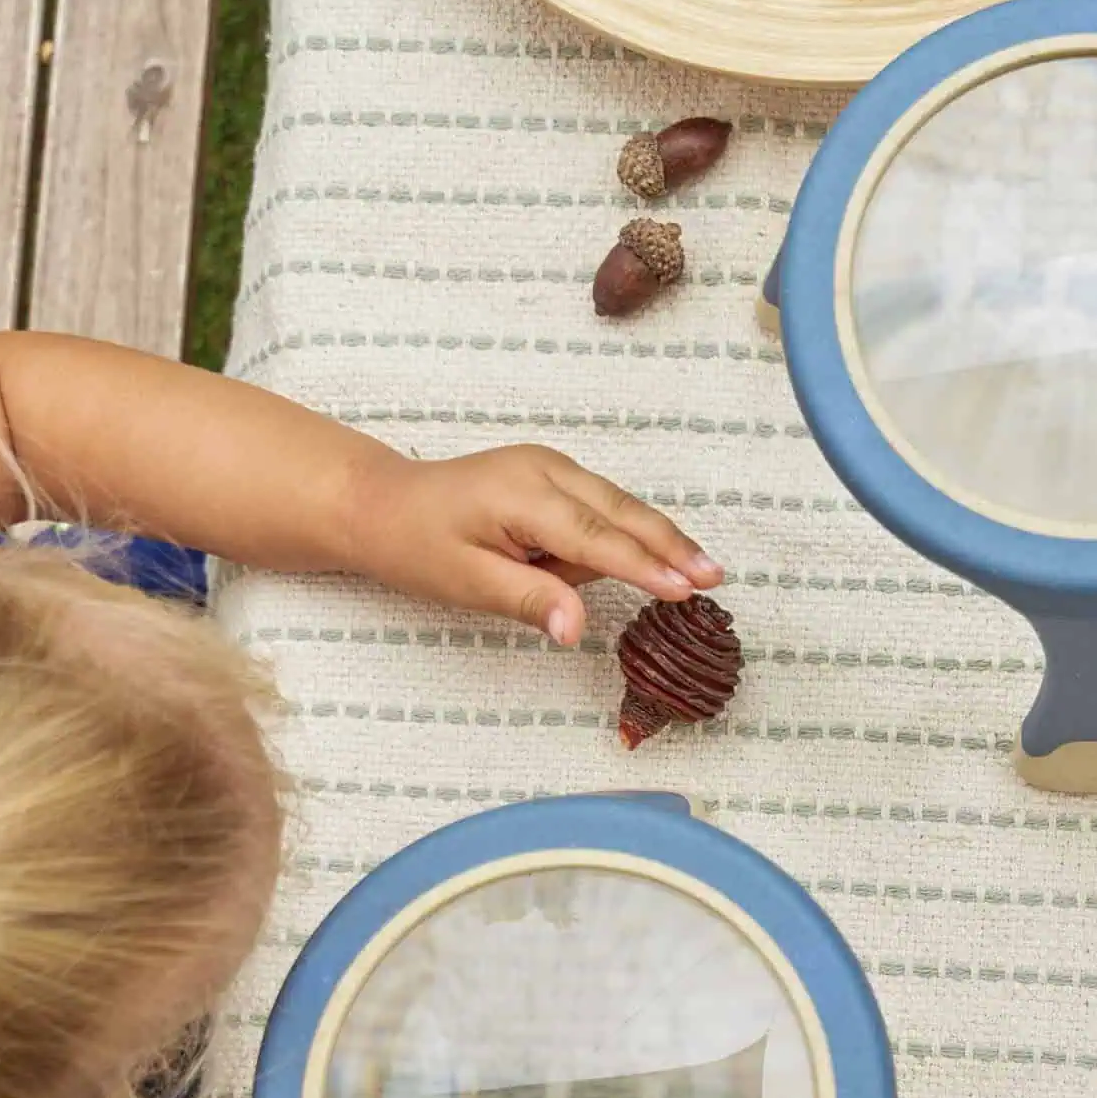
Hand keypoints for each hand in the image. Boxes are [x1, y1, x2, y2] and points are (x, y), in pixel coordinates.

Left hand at [347, 445, 723, 645]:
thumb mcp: (467, 584)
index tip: (686, 588)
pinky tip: (620, 561)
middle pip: (623, 513)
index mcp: (524, 495)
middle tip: (713, 577)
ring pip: (615, 509)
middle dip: (669, 545)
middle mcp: (547, 469)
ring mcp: (552, 467)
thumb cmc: (417, 545)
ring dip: (635, 546)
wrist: (382, 504)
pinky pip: (598, 508)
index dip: (645, 566)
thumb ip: (529, 600)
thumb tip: (577, 631)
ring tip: (681, 574)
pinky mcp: (553, 475)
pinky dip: (613, 536)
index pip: (599, 537)